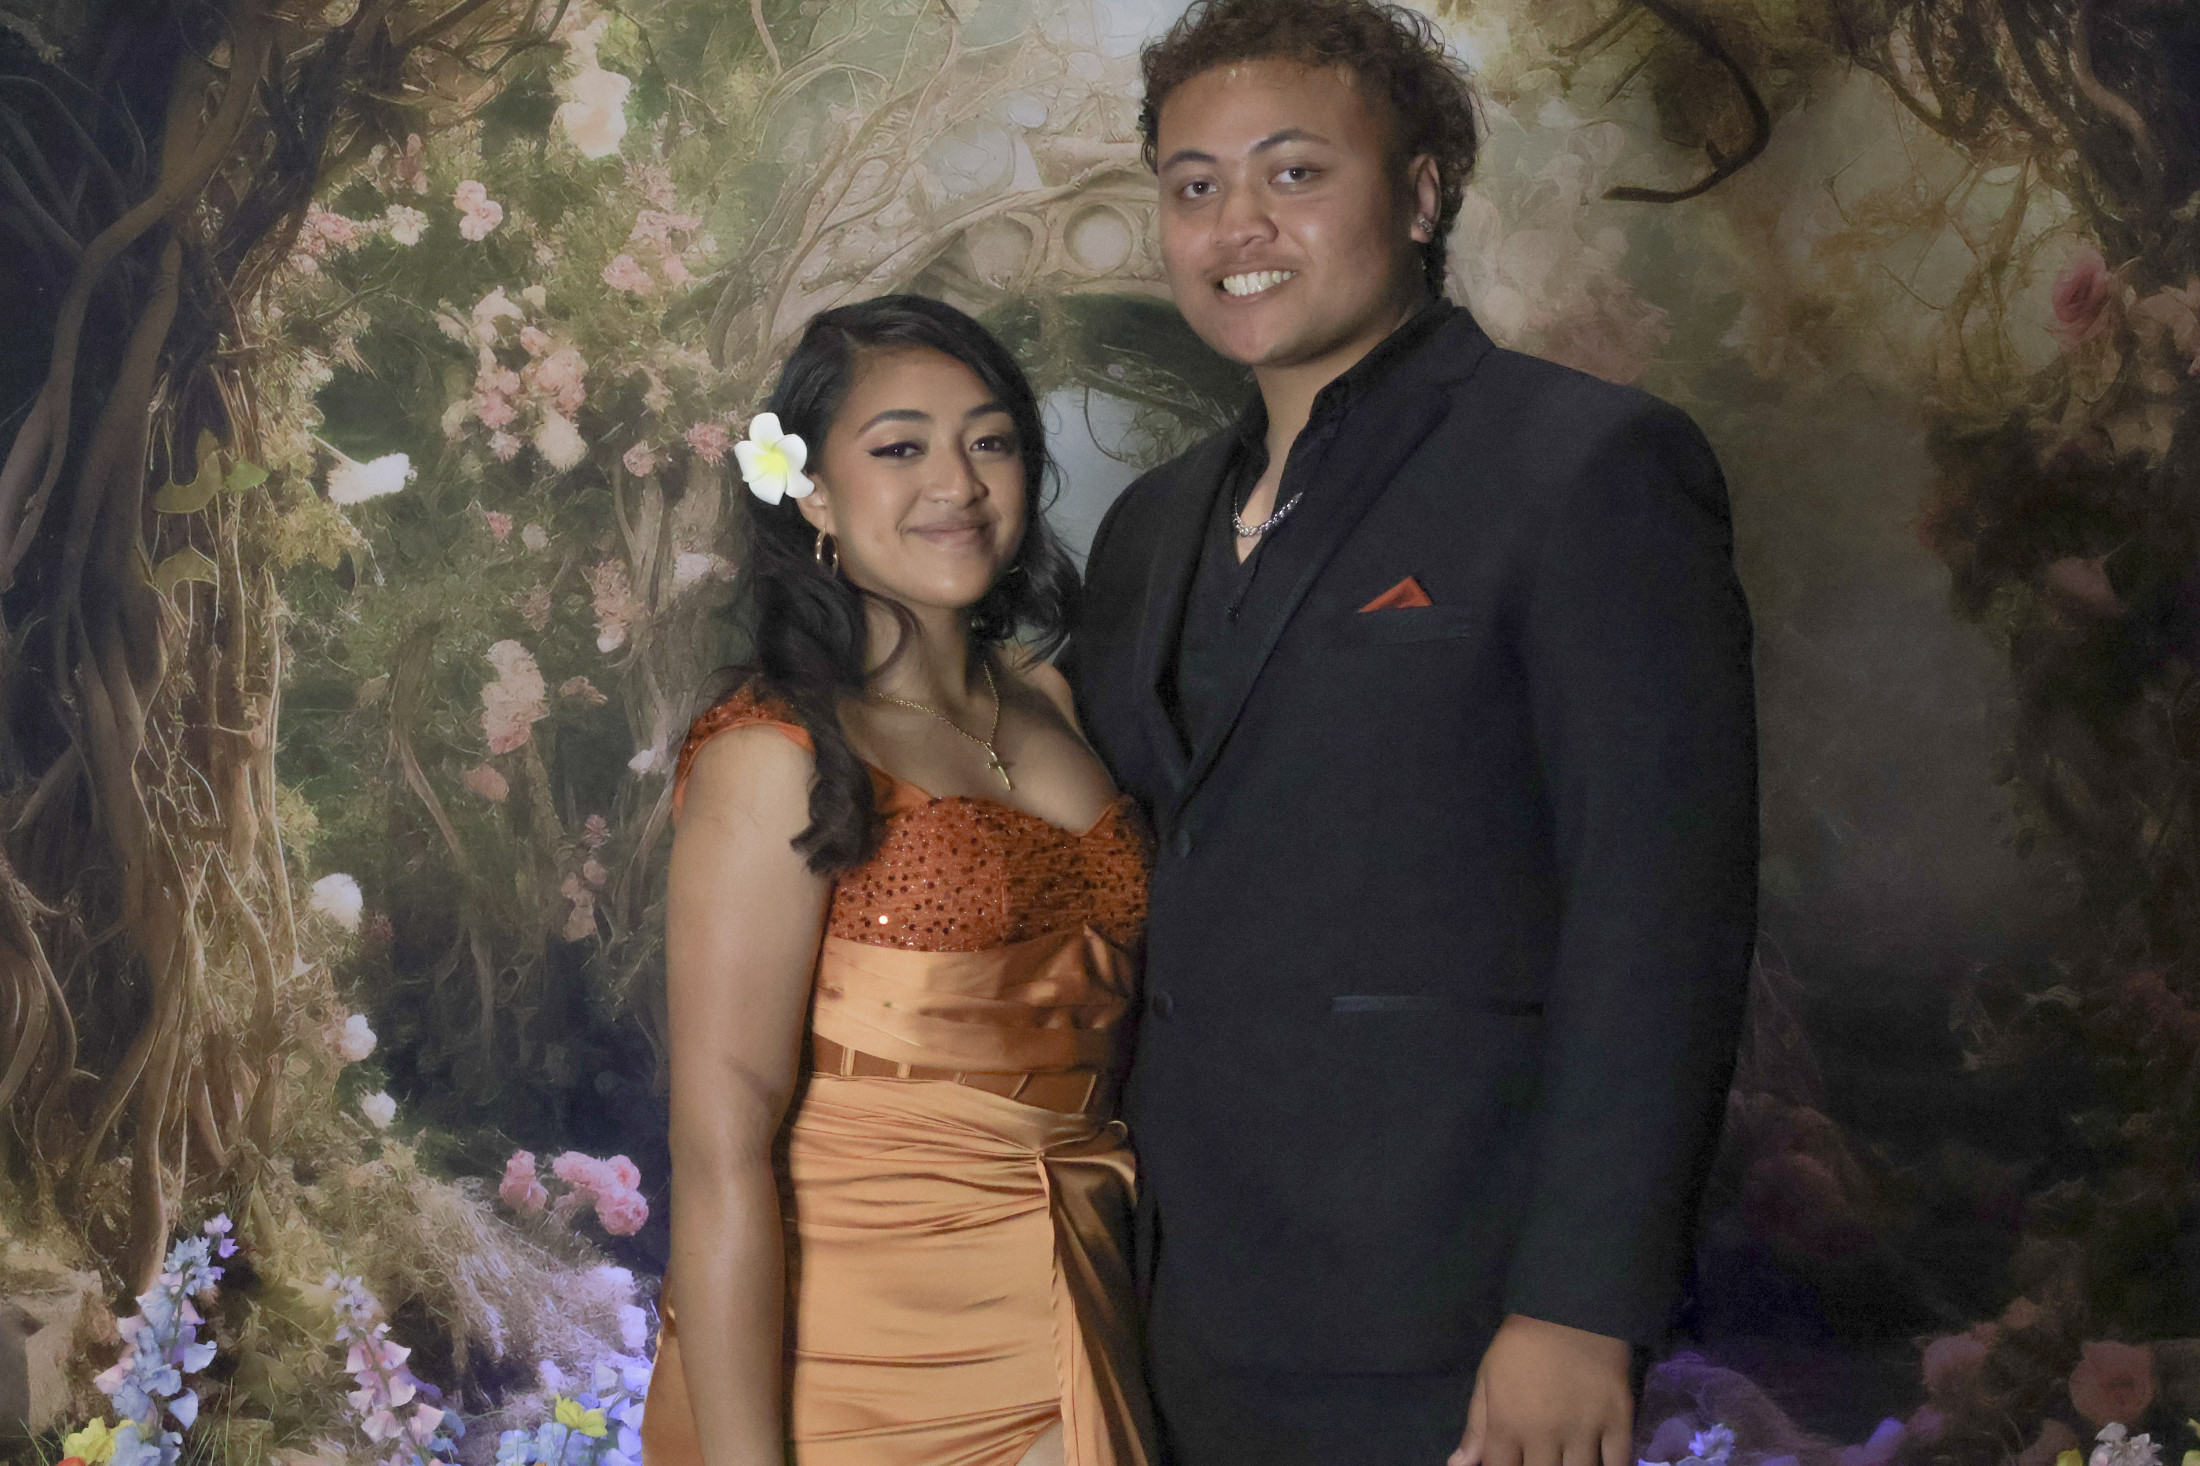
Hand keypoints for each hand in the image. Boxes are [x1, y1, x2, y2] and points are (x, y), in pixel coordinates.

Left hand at [1450, 1314, 1632, 1465]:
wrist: (1568, 1307)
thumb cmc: (1520, 1343)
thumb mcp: (1487, 1379)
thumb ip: (1476, 1427)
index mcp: (1507, 1425)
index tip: (1515, 1463)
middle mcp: (1544, 1436)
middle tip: (1543, 1459)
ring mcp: (1583, 1430)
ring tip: (1566, 1460)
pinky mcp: (1618, 1420)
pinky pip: (1618, 1463)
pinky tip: (1601, 1463)